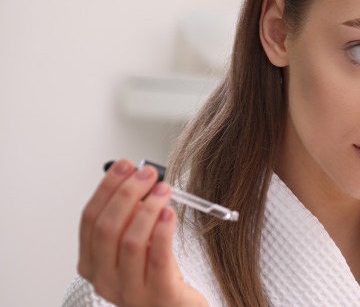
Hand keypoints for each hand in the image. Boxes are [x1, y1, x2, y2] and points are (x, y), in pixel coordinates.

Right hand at [77, 159, 206, 306]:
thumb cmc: (157, 273)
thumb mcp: (136, 243)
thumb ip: (129, 216)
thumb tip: (136, 177)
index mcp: (92, 264)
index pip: (90, 219)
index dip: (107, 188)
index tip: (124, 165)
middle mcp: (105, 279)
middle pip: (108, 228)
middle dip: (127, 193)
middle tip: (148, 174)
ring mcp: (130, 291)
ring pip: (131, 241)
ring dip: (148, 208)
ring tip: (164, 190)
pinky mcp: (158, 296)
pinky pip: (158, 258)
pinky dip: (163, 231)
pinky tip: (171, 213)